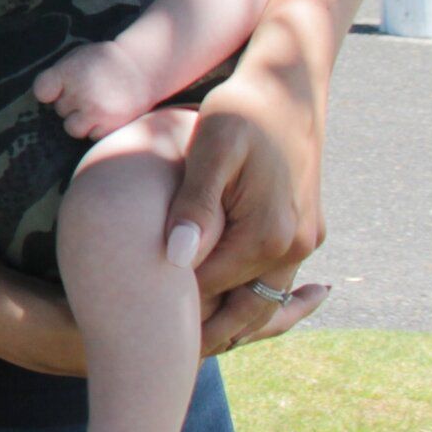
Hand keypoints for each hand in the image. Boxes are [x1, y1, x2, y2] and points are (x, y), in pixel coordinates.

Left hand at [34, 41, 154, 140]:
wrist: (144, 67)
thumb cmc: (105, 62)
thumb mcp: (78, 57)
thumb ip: (58, 75)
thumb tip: (44, 98)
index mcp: (68, 72)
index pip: (41, 91)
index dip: (49, 92)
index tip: (59, 88)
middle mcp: (80, 92)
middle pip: (59, 110)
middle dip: (70, 103)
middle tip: (89, 92)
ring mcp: (95, 110)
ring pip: (72, 128)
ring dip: (80, 120)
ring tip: (95, 106)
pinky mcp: (111, 125)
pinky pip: (92, 135)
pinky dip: (98, 128)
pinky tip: (107, 113)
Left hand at [174, 51, 331, 346]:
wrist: (291, 84)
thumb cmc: (242, 108)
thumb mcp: (213, 149)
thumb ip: (195, 204)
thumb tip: (174, 256)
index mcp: (269, 234)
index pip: (210, 289)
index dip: (170, 308)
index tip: (127, 321)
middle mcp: (295, 247)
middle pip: (242, 308)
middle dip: (200, 328)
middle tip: (147, 347)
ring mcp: (304, 241)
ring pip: (261, 298)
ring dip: (224, 314)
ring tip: (173, 335)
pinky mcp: (303, 230)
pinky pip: (271, 276)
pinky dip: (242, 292)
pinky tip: (206, 300)